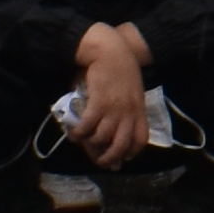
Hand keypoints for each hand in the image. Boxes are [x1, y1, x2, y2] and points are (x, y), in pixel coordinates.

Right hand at [73, 22, 151, 163]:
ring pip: (102, 138)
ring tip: (80, 141)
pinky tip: (73, 133)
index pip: (140, 140)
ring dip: (89, 144)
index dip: (132, 153)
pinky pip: (87, 126)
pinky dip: (78, 133)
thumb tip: (111, 131)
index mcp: (139, 110)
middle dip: (109, 158)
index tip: (122, 159)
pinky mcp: (98, 103)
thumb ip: (124, 110)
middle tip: (99, 161)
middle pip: (120, 146)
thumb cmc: (120, 70)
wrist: (111, 51)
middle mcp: (129, 113)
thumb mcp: (130, 92)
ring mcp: (114, 109)